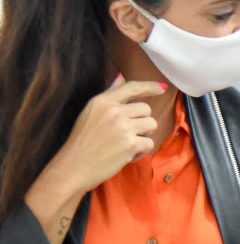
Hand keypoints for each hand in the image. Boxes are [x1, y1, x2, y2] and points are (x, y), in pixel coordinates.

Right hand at [24, 76, 165, 243]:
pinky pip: (149, 143)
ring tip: (127, 145)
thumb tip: (121, 76)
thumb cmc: (82, 143)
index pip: (132, 87)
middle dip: (141, 122)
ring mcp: (123, 127)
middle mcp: (113, 111)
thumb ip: (109, 96)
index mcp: (102, 101)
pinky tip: (126, 156)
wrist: (73, 167)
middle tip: (126, 135)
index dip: (150, 86)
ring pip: (151, 125)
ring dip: (144, 136)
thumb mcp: (90, 113)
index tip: (162, 88)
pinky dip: (142, 152)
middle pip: (146, 110)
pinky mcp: (130, 143)